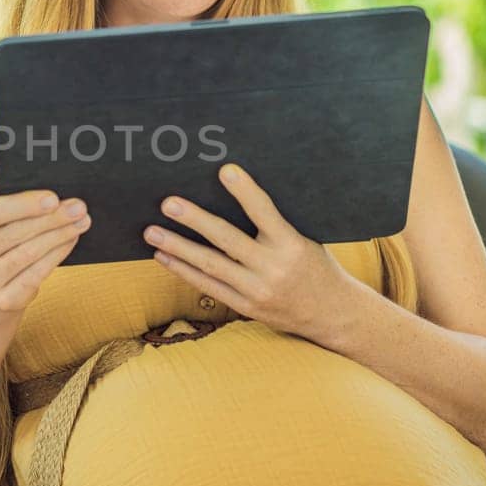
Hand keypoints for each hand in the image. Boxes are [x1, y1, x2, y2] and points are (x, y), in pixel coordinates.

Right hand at [0, 179, 91, 316]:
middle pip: (13, 234)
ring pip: (28, 253)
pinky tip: (71, 239)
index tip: (52, 197)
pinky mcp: (4, 300)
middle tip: (78, 207)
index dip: (22, 205)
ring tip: (81, 221)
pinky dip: (57, 254)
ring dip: (59, 234)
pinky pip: (37, 273)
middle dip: (50, 219)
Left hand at [142, 162, 348, 340]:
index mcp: (292, 245)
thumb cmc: (317, 266)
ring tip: (152, 233)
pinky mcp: (247, 307)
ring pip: (211, 266)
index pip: (265, 213)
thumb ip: (275, 224)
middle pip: (227, 241)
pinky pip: (209, 287)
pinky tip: (164, 257)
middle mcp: (274, 269)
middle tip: (168, 204)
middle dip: (195, 221)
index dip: (245, 192)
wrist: (334, 314)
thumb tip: (237, 194)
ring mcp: (258, 291)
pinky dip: (184, 271)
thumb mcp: (306, 239)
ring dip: (178, 247)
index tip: (225, 171)